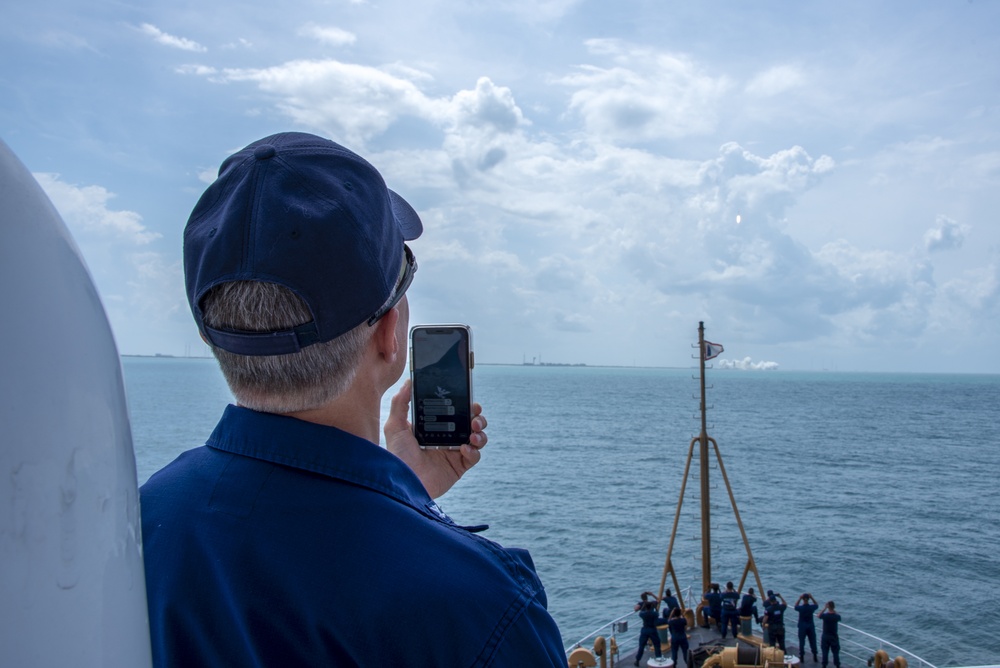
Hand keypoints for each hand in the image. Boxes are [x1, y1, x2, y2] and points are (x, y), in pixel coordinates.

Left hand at [384, 380, 487, 498]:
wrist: (403, 484)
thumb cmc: (397, 457)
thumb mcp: (395, 427)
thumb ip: (400, 403)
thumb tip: (408, 381)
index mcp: (435, 427)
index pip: (455, 411)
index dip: (464, 403)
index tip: (467, 397)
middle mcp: (447, 438)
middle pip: (471, 422)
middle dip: (477, 416)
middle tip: (474, 415)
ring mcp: (454, 453)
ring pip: (478, 437)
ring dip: (480, 432)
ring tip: (473, 432)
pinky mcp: (459, 467)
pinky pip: (474, 456)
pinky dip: (474, 451)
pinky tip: (464, 449)